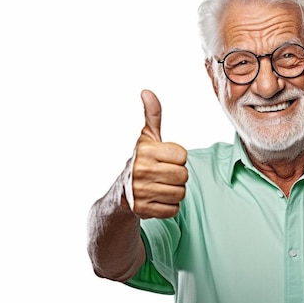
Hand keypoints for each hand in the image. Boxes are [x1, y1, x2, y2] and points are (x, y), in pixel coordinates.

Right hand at [130, 89, 187, 218]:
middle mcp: (140, 171)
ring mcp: (140, 192)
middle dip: (178, 176)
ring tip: (160, 187)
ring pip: (180, 193)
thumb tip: (147, 91)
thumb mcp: (146, 137)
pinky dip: (169, 207)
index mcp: (144, 151)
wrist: (120, 194)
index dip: (177, 158)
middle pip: (183, 176)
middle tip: (164, 175)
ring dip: (174, 192)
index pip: (183, 156)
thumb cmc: (140, 161)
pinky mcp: (142, 211)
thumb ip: (152, 115)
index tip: (164, 159)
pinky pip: (173, 210)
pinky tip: (157, 200)